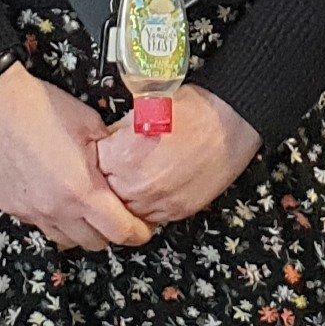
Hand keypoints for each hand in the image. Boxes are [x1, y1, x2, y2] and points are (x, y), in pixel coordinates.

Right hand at [0, 66, 153, 251]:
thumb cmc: (41, 107)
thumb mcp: (90, 124)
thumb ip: (109, 153)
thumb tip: (122, 165)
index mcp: (82, 190)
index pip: (121, 232)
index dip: (139, 233)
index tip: (144, 228)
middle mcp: (56, 209)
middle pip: (95, 244)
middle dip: (111, 233)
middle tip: (117, 215)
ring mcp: (32, 212)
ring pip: (66, 240)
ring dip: (81, 230)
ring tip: (86, 208)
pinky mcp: (12, 207)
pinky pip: (41, 224)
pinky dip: (54, 218)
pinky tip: (56, 196)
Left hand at [95, 85, 260, 224]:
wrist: (230, 122)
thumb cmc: (193, 110)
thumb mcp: (144, 108)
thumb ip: (119, 131)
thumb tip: (108, 141)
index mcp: (125, 155)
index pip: (93, 164)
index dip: (100, 154)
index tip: (107, 149)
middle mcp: (138, 184)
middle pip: (106, 190)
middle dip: (110, 176)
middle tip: (121, 162)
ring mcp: (158, 202)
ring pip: (127, 208)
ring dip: (128, 194)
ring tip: (139, 174)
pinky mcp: (178, 211)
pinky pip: (151, 217)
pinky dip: (149, 204)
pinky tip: (154, 186)